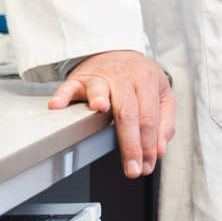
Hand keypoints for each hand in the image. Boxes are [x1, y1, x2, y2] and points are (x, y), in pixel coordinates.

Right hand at [49, 49, 174, 178]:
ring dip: (98, 100)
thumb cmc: (140, 77)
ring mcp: (101, 77)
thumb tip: (159, 150)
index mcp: (146, 81)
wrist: (117, 51)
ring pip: (100, 91)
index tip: (146, 166)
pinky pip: (69, 86)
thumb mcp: (161, 94)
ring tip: (101, 113)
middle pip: (127, 112)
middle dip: (130, 144)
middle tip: (132, 169)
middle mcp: (124, 77)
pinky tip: (58, 105)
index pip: (148, 118)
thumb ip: (164, 122)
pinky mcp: (80, 78)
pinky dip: (63, 95)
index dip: (148, 145)